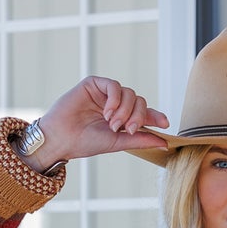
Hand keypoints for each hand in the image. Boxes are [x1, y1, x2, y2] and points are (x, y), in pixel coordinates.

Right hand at [32, 78, 168, 165]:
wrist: (61, 138)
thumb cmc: (86, 142)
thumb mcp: (118, 142)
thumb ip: (140, 139)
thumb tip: (164, 142)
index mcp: (121, 118)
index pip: (143, 113)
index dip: (155, 116)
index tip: (165, 123)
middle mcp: (115, 104)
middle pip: (139, 101)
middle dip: (138, 115)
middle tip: (129, 129)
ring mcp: (105, 94)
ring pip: (129, 93)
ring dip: (125, 110)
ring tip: (113, 124)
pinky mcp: (94, 84)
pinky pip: (114, 85)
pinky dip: (115, 99)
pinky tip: (108, 112)